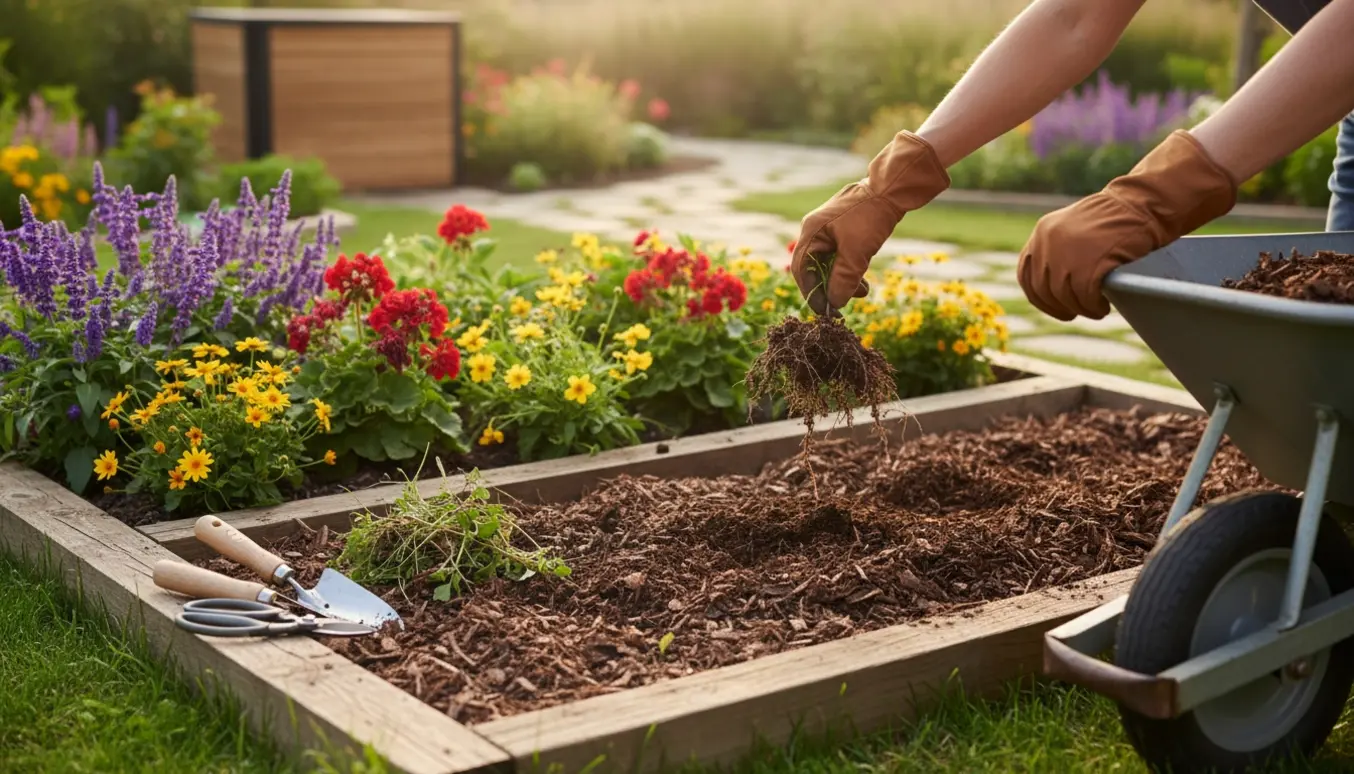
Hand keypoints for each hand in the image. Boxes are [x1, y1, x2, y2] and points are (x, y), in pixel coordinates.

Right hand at [790, 131, 949, 315]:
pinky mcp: (843, 230)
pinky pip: (840, 256)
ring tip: (863, 292)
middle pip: (815, 268)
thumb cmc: (871, 216)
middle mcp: (816, 230)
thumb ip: (843, 279)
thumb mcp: (857, 252)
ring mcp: (829, 229)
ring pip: (830, 264)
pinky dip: (850, 270)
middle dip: (830, 288)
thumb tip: (834, 304)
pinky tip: (864, 281)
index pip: (802, 270)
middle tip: (845, 306)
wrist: (893, 187)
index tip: (825, 311)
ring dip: (843, 281)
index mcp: (811, 231)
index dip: (812, 293)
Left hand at [1017, 130, 1236, 320]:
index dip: (1039, 297)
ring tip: (1095, 309)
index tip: (1055, 306)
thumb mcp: (1074, 229)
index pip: (1026, 274)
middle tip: (1079, 311)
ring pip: (1064, 296)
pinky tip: (1102, 306)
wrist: (1142, 203)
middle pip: (1045, 289)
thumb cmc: (1115, 219)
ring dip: (1080, 308)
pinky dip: (1092, 306)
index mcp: (1042, 232)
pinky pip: (1084, 296)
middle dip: (1061, 306)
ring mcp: (1067, 253)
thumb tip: (1049, 286)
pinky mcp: (1089, 264)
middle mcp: (1048, 242)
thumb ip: (1058, 250)